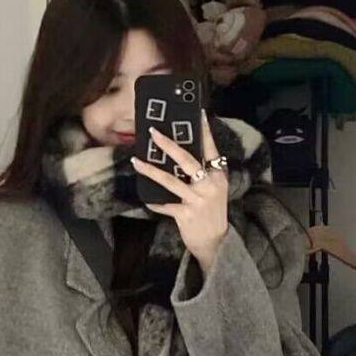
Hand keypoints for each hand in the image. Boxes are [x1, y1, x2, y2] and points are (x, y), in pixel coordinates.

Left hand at [130, 111, 228, 272]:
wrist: (216, 243)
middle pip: (186, 160)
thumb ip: (206, 173)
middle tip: (152, 133)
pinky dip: (155, 203)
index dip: (204, 130)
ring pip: (170, 181)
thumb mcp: (216, 190)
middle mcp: (209, 185)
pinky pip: (166, 205)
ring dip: (151, 170)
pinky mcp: (186, 214)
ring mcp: (197, 200)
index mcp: (218, 175)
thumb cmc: (212, 213)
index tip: (199, 113)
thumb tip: (184, 155)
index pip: (210, 148)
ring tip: (136, 161)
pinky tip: (147, 200)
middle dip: (168, 145)